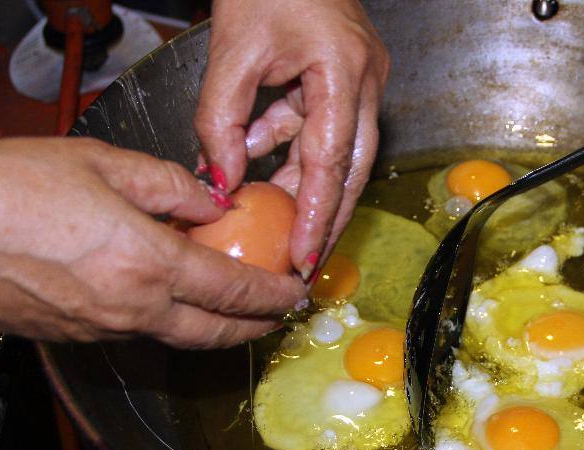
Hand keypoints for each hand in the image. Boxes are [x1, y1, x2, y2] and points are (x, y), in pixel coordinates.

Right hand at [0, 137, 305, 347]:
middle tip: (279, 316)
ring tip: (234, 312)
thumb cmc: (9, 188)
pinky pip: (136, 335)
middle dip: (256, 328)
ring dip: (214, 330)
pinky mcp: (74, 338)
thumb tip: (214, 205)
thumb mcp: (103, 163)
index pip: (236, 292)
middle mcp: (134, 310)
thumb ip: (171, 187)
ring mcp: (102, 330)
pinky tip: (167, 302)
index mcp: (149, 265)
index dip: (275, 296)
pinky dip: (166, 324)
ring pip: (177, 339)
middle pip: (216, 334)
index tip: (296, 293)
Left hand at [195, 0, 389, 279]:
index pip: (331, 162)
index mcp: (343, 72)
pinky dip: (291, 148)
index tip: (303, 256)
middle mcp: (364, 80)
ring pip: (338, 154)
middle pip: (351, 170)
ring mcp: (361, 79)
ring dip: (303, 186)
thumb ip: (221, 123)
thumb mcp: (230, 52)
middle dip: (325, 219)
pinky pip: (322, 126)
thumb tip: (219, 183)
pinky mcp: (345, 77)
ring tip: (274, 221)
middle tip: (305, 263)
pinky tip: (257, 160)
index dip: (316, 215)